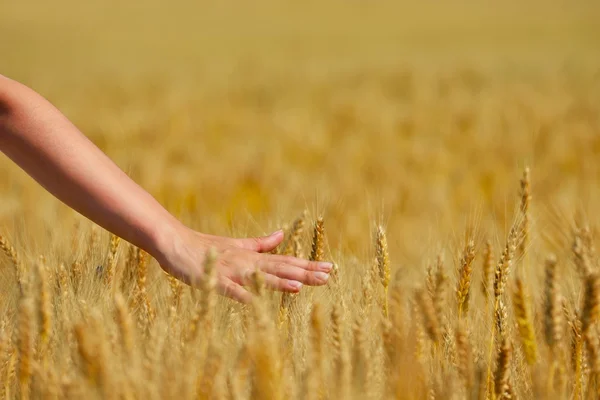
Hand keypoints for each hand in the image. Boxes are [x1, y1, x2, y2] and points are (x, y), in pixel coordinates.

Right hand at [157, 227, 332, 302]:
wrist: (174, 243)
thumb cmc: (205, 247)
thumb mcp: (237, 245)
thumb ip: (260, 244)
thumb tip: (282, 235)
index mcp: (253, 256)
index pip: (286, 261)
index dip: (308, 265)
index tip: (329, 269)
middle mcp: (247, 262)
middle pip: (280, 268)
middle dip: (304, 273)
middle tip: (328, 276)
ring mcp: (231, 270)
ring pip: (259, 276)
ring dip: (280, 281)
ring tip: (302, 285)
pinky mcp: (214, 279)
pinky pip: (231, 289)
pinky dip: (245, 293)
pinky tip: (259, 301)